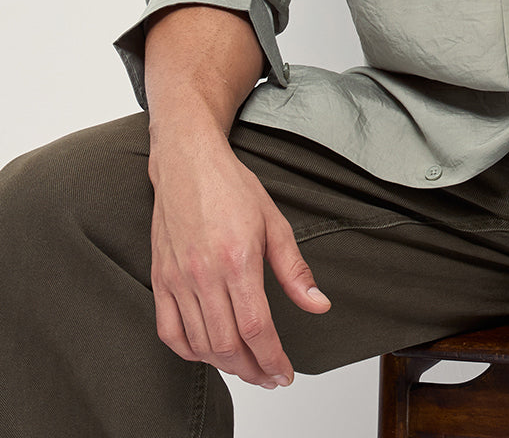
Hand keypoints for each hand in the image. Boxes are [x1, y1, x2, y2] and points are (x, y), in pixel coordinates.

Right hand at [149, 133, 330, 387]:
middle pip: (227, 344)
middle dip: (252, 370)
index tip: (283, 373)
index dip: (272, 358)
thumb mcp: (275, 222)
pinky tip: (208, 352)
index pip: (256, 328)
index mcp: (238, 258)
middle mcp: (204, 273)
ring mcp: (178, 278)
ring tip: (246, 367)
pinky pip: (169, 331)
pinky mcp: (160, 279)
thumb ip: (294, 269)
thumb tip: (318, 303)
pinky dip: (189, 351)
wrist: (187, 162)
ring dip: (225, 365)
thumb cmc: (231, 186)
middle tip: (269, 376)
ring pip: (200, 343)